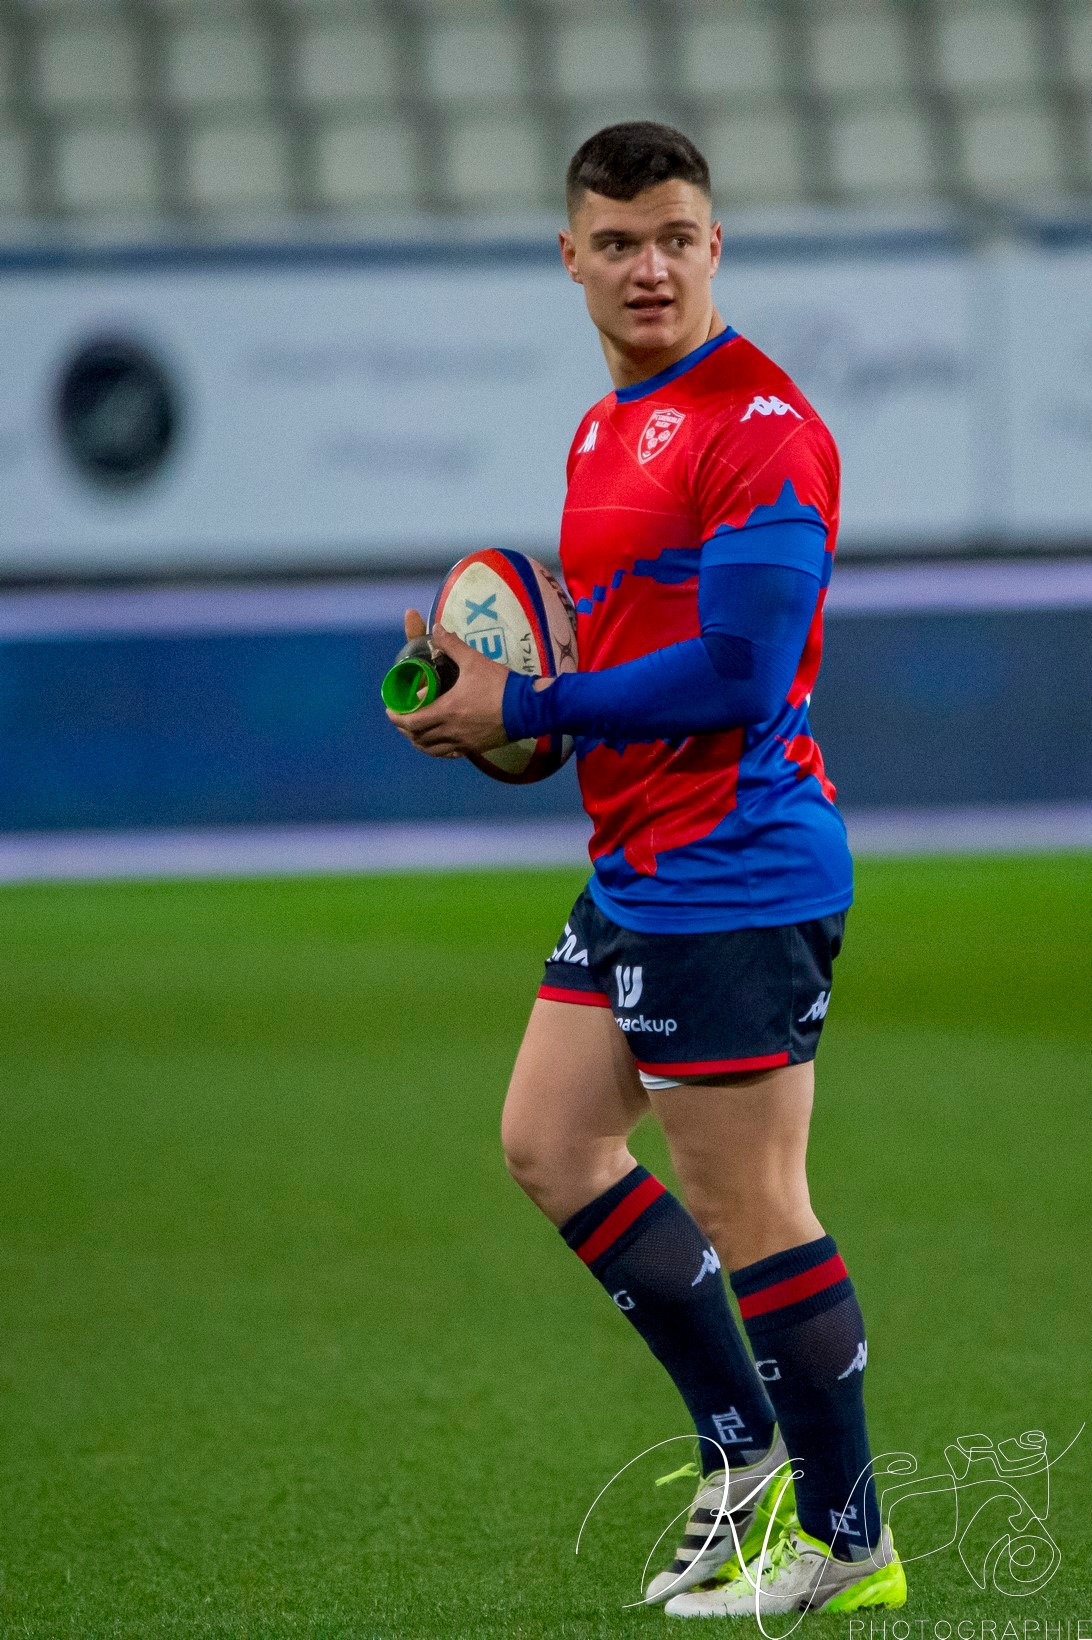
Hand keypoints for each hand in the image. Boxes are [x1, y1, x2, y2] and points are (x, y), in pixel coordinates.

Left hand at [386, 609, 510, 757]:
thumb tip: (436, 628)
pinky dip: (439, 749)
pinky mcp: (476, 748)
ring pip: (432, 750)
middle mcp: (451, 731)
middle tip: (402, 718)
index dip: (397, 718)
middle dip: (406, 730)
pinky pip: (450, 753)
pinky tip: (439, 741)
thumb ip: (452, 645)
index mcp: (447, 711)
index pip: (411, 722)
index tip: (391, 711)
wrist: (529, 708)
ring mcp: (464, 743)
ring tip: (416, 732)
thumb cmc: (500, 685)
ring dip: (420, 742)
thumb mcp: (474, 661)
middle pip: (418, 738)